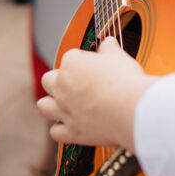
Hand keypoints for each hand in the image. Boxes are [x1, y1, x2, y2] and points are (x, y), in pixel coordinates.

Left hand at [36, 37, 156, 150]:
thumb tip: (108, 42)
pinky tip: (71, 126)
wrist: (131, 110)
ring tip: (66, 104)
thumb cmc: (125, 81)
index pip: (70, 58)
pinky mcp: (72, 131)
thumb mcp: (119, 57)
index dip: (84, 62)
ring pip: (43, 106)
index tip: (96, 68)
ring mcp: (64, 110)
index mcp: (71, 64)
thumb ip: (110, 49)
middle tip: (77, 85)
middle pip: (48, 80)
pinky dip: (61, 130)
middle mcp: (62, 86)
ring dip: (51, 104)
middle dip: (59, 81)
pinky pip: (55, 132)